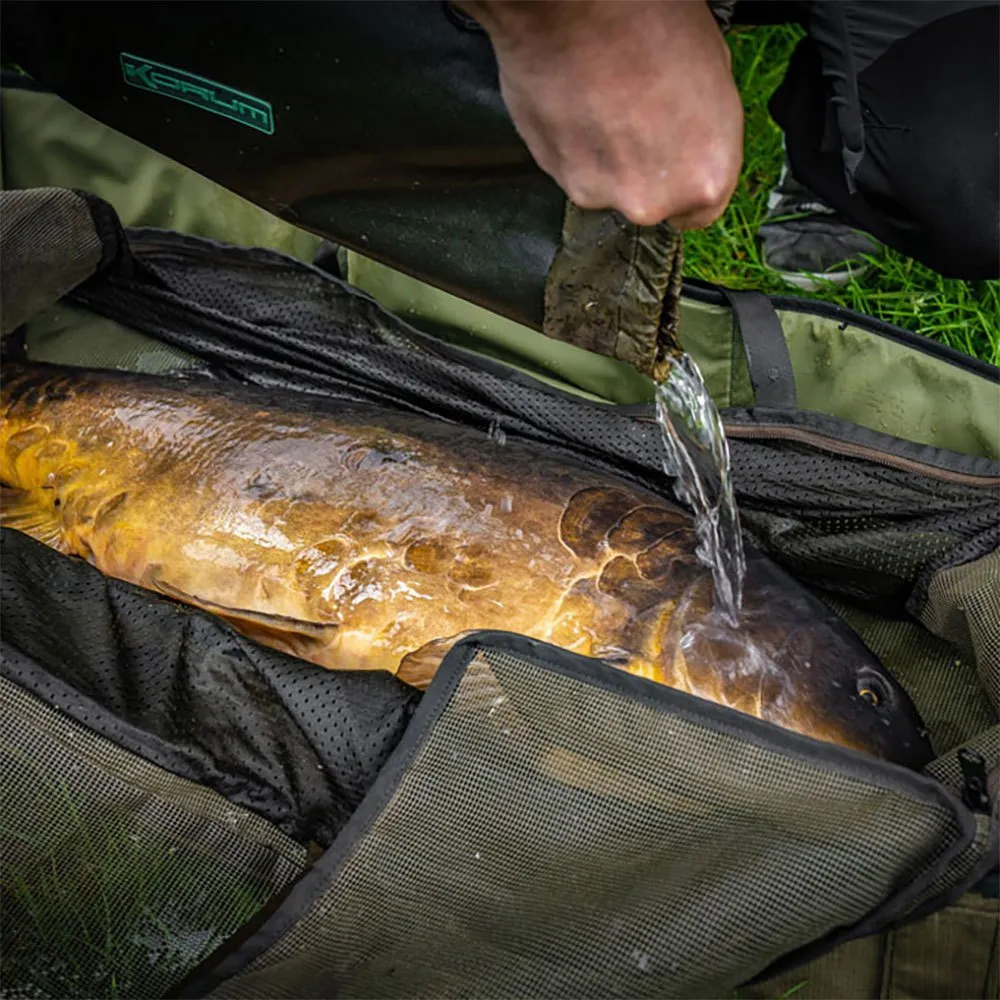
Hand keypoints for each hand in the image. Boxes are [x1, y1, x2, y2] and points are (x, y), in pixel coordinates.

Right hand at [458, 0, 743, 229]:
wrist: (571, 10)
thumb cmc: (645, 22)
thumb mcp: (713, 70)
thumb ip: (706, 129)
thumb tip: (694, 136)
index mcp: (705, 177)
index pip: (702, 213)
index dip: (689, 181)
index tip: (679, 161)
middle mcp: (652, 200)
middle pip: (653, 203)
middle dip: (647, 169)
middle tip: (639, 118)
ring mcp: (600, 194)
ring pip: (610, 188)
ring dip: (608, 159)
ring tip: (605, 105)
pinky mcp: (558, 178)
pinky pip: (574, 171)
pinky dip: (576, 147)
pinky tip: (580, 107)